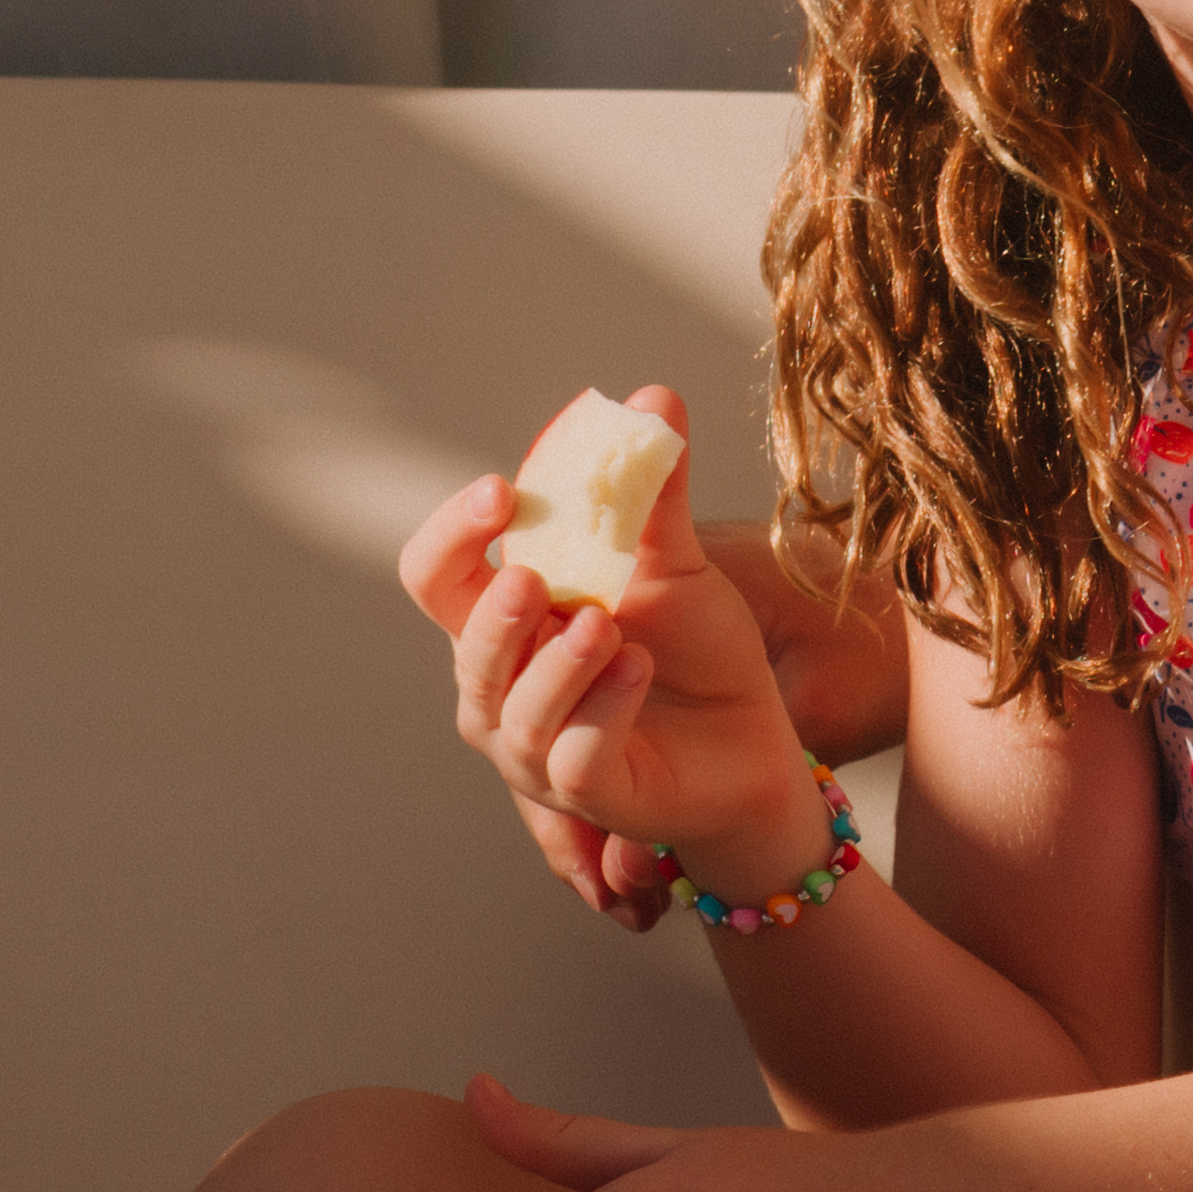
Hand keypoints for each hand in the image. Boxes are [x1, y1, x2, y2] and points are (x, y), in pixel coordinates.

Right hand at [402, 396, 828, 920]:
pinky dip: (604, 709)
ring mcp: (537, 748)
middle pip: (463, 644)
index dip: (454, 533)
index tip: (501, 490)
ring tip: (605, 626)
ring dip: (556, 665)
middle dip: (495, 612)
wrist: (756, 740)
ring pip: (516, 709)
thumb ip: (655, 491)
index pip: (437, 574)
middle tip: (535, 576)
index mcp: (504, 618)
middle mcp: (501, 685)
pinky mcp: (589, 794)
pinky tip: (637, 669)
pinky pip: (576, 756)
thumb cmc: (696, 651)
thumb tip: (653, 397)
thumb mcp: (676, 564)